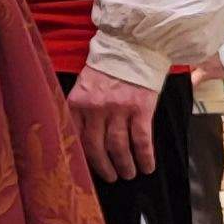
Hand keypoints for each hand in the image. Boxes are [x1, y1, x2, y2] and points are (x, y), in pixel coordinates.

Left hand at [67, 67, 160, 181]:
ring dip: (124, 165)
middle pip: (96, 147)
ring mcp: (118, 109)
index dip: (83, 158)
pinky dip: (144, 157)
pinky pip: (141, 140)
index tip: (88, 170)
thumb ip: (81, 109)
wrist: (132, 45)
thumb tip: (79, 137)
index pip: (76, 138)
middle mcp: (96, 108)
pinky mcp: (140, 108)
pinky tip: (147, 166)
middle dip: (104, 167)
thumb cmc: (107, 68)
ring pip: (118, 147)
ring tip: (129, 174)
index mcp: (78, 103)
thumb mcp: (84, 86)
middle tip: (111, 178)